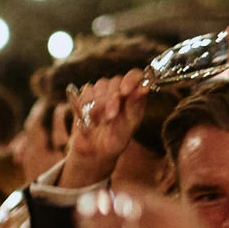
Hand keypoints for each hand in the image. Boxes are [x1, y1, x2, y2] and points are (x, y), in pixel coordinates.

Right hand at [59, 69, 146, 186]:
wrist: (92, 152)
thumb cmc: (114, 141)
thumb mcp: (128, 128)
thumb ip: (135, 107)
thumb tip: (143, 88)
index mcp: (134, 96)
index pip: (135, 76)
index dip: (130, 80)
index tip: (125, 92)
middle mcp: (119, 90)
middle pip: (115, 81)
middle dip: (111, 100)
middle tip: (109, 118)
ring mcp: (102, 91)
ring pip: (99, 86)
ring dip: (98, 105)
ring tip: (99, 123)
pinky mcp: (86, 95)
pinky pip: (85, 92)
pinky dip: (85, 106)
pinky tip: (89, 119)